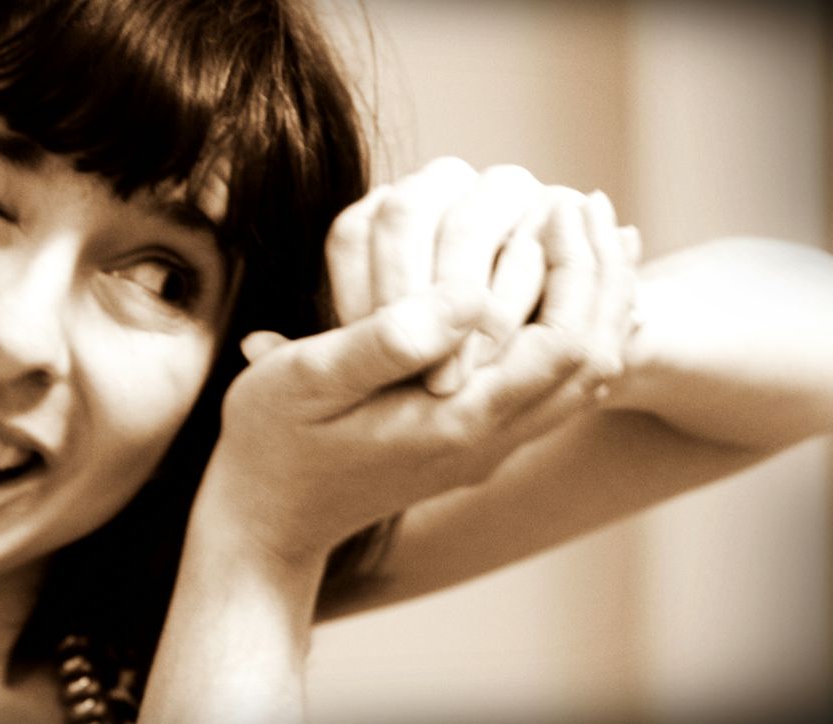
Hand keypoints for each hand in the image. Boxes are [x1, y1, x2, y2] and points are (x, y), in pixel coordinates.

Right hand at [198, 160, 637, 562]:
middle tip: (586, 202)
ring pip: (584, 379)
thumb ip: (385, 341)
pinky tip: (562, 290)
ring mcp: (486, 450)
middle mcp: (488, 443)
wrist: (267, 518)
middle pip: (595, 361)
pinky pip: (554, 390)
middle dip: (603, 276)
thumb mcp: (306, 378)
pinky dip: (575, 332)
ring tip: (592, 233)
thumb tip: (466, 295)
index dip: (576, 268)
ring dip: (596, 303)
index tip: (558, 203)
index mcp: (455, 423)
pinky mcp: (474, 445)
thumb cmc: (271, 440)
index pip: (564, 345)